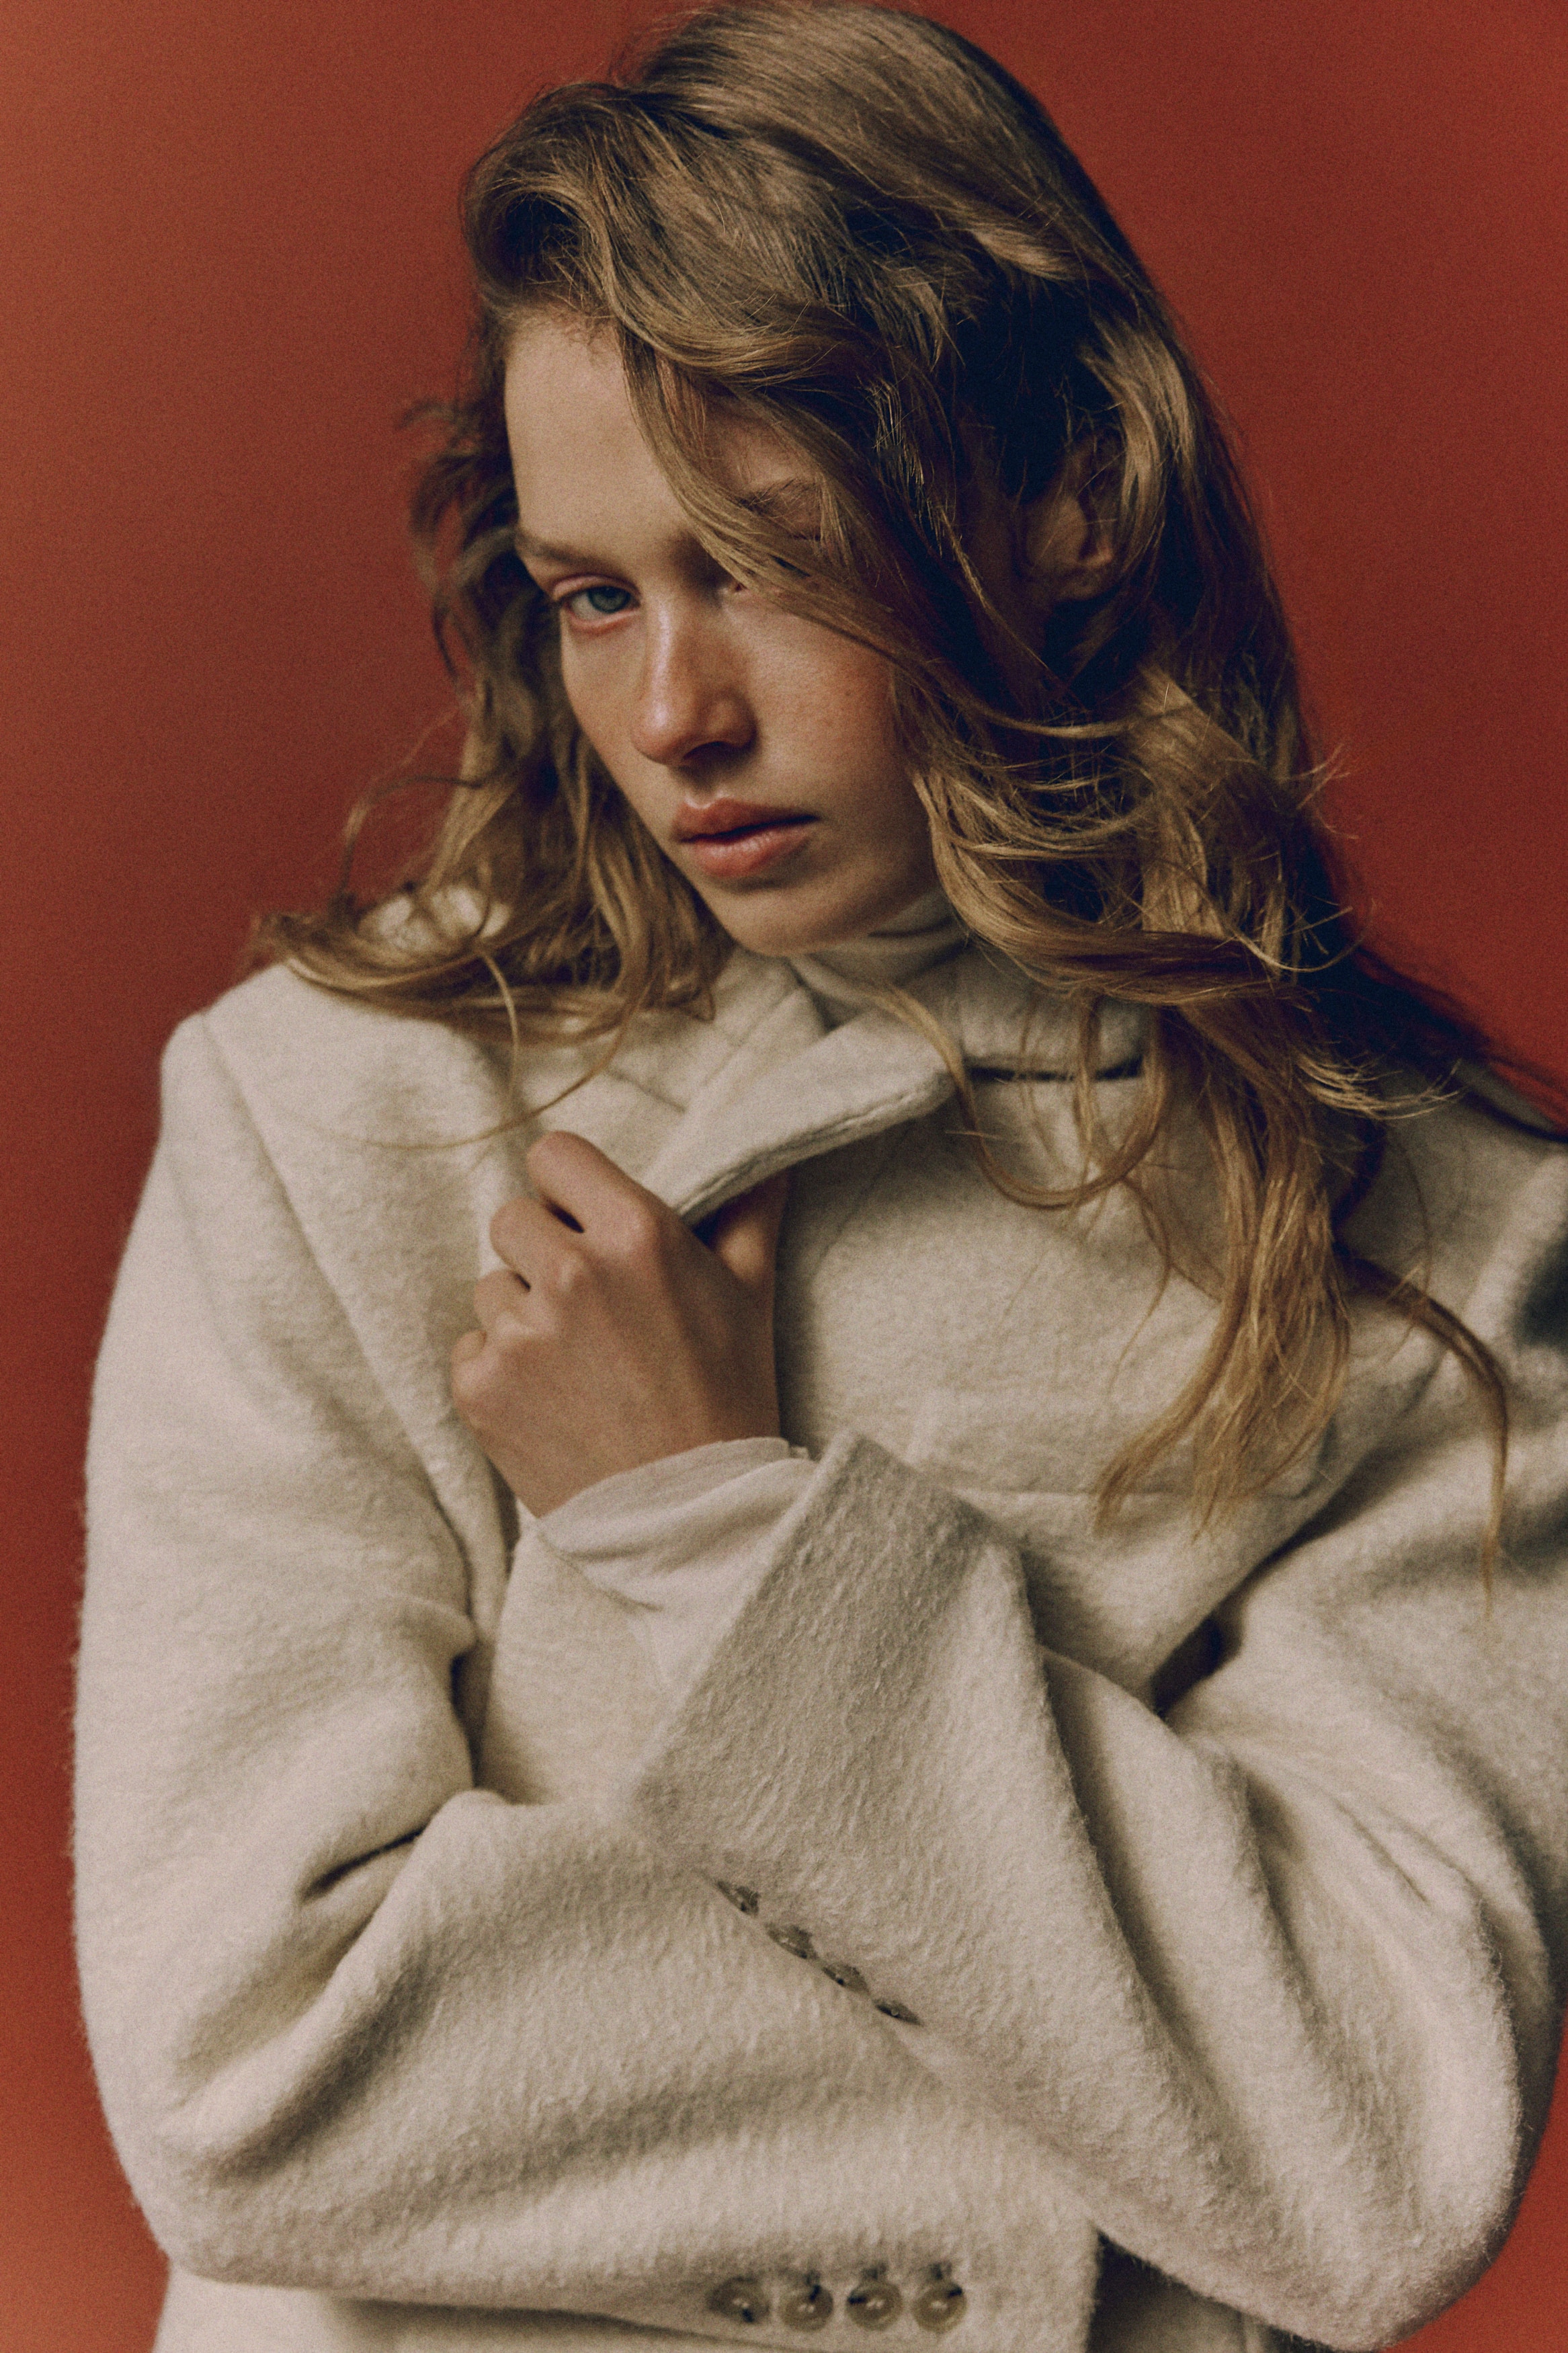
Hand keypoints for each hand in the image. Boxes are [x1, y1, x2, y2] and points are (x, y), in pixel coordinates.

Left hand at [451, 1131, 789, 1517]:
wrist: (692, 1516)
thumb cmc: (728, 1395)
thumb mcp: (752, 1291)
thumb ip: (749, 1206)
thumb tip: (762, 1148)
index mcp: (636, 1234)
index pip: (553, 1156)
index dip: (566, 1187)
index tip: (583, 1220)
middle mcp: (571, 1273)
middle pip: (511, 1217)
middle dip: (543, 1250)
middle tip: (589, 1305)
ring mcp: (519, 1334)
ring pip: (490, 1286)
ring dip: (523, 1314)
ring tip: (579, 1364)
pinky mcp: (480, 1388)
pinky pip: (470, 1347)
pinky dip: (501, 1370)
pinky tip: (552, 1399)